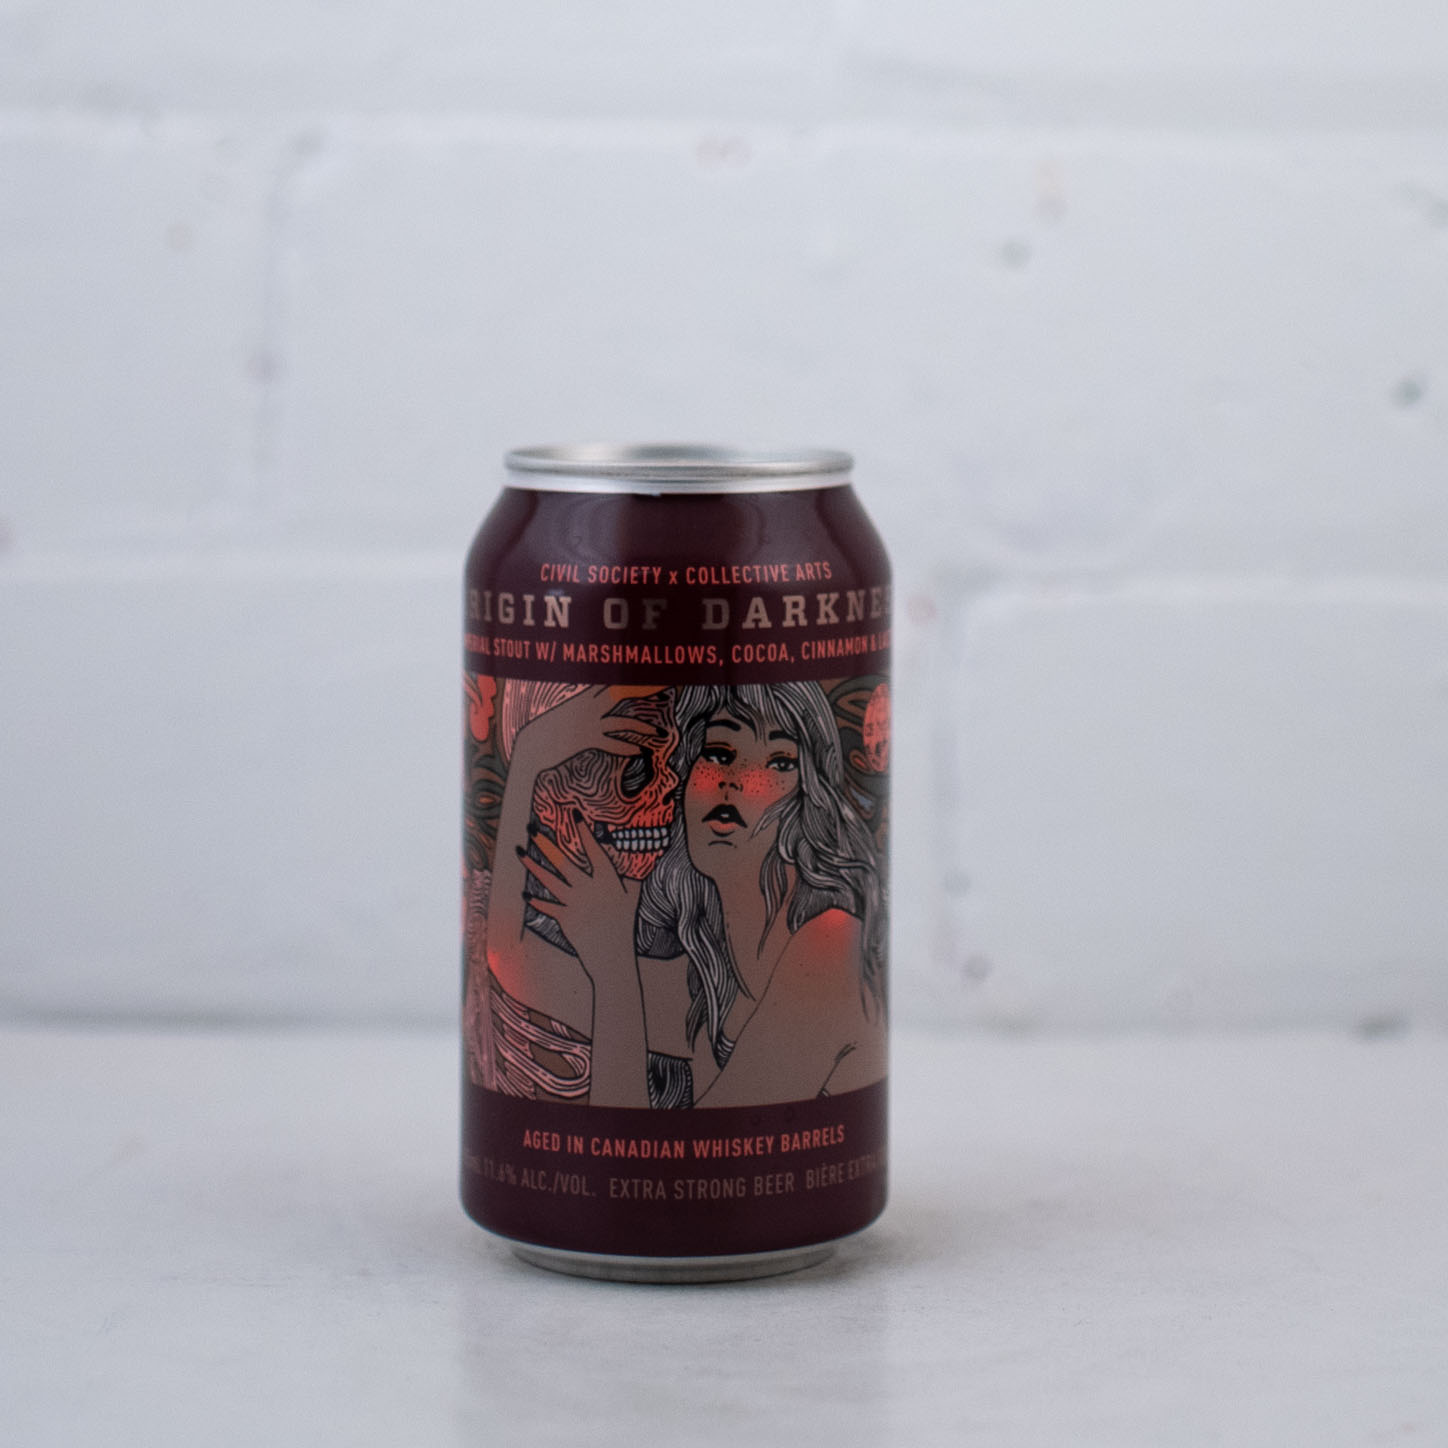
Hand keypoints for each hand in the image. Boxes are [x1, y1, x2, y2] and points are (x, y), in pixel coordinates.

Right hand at [512, 685, 665, 773]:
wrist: (530, 746)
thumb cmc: (548, 729)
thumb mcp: (568, 709)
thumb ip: (587, 700)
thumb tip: (606, 697)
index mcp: (584, 692)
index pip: (614, 674)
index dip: (635, 670)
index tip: (657, 667)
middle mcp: (588, 704)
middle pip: (624, 692)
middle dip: (647, 690)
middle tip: (668, 692)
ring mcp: (586, 721)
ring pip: (622, 721)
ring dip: (644, 728)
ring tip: (661, 734)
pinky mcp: (583, 740)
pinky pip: (610, 743)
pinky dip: (625, 747)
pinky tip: (639, 752)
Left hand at [519, 812, 641, 988]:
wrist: (612, 954)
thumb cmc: (625, 924)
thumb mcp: (633, 897)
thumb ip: (630, 878)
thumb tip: (636, 860)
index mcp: (606, 879)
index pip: (593, 850)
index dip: (584, 832)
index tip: (574, 815)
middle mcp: (587, 887)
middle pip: (562, 862)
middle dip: (545, 844)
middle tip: (532, 830)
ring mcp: (574, 903)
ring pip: (549, 880)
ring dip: (533, 866)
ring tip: (520, 852)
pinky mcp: (564, 918)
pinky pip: (547, 906)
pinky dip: (536, 901)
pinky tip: (525, 893)